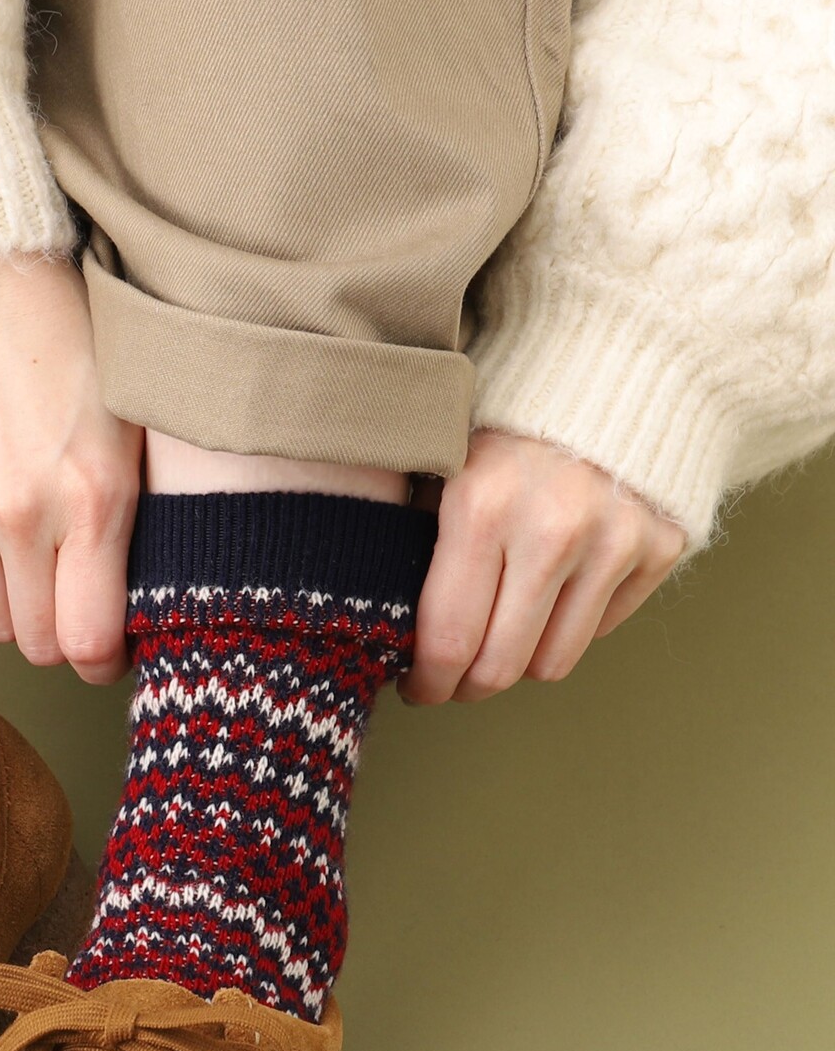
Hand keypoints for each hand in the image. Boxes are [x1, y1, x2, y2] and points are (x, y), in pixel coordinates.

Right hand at [0, 251, 142, 683]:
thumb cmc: (74, 345)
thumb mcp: (131, 436)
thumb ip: (129, 528)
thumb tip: (125, 613)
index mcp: (92, 500)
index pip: (86, 643)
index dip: (102, 659)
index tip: (109, 646)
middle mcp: (18, 516)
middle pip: (35, 642)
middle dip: (60, 631)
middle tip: (74, 596)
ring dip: (14, 600)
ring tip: (32, 547)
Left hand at [401, 430, 685, 704]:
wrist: (614, 364)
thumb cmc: (507, 418)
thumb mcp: (443, 461)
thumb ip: (418, 539)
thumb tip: (390, 624)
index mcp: (482, 507)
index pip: (449, 640)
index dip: (426, 681)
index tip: (415, 686)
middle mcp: (553, 530)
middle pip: (502, 667)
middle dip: (466, 685)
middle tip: (450, 679)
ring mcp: (615, 542)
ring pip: (553, 662)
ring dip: (519, 660)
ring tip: (497, 634)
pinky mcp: (660, 548)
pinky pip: (599, 630)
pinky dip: (568, 624)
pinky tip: (549, 592)